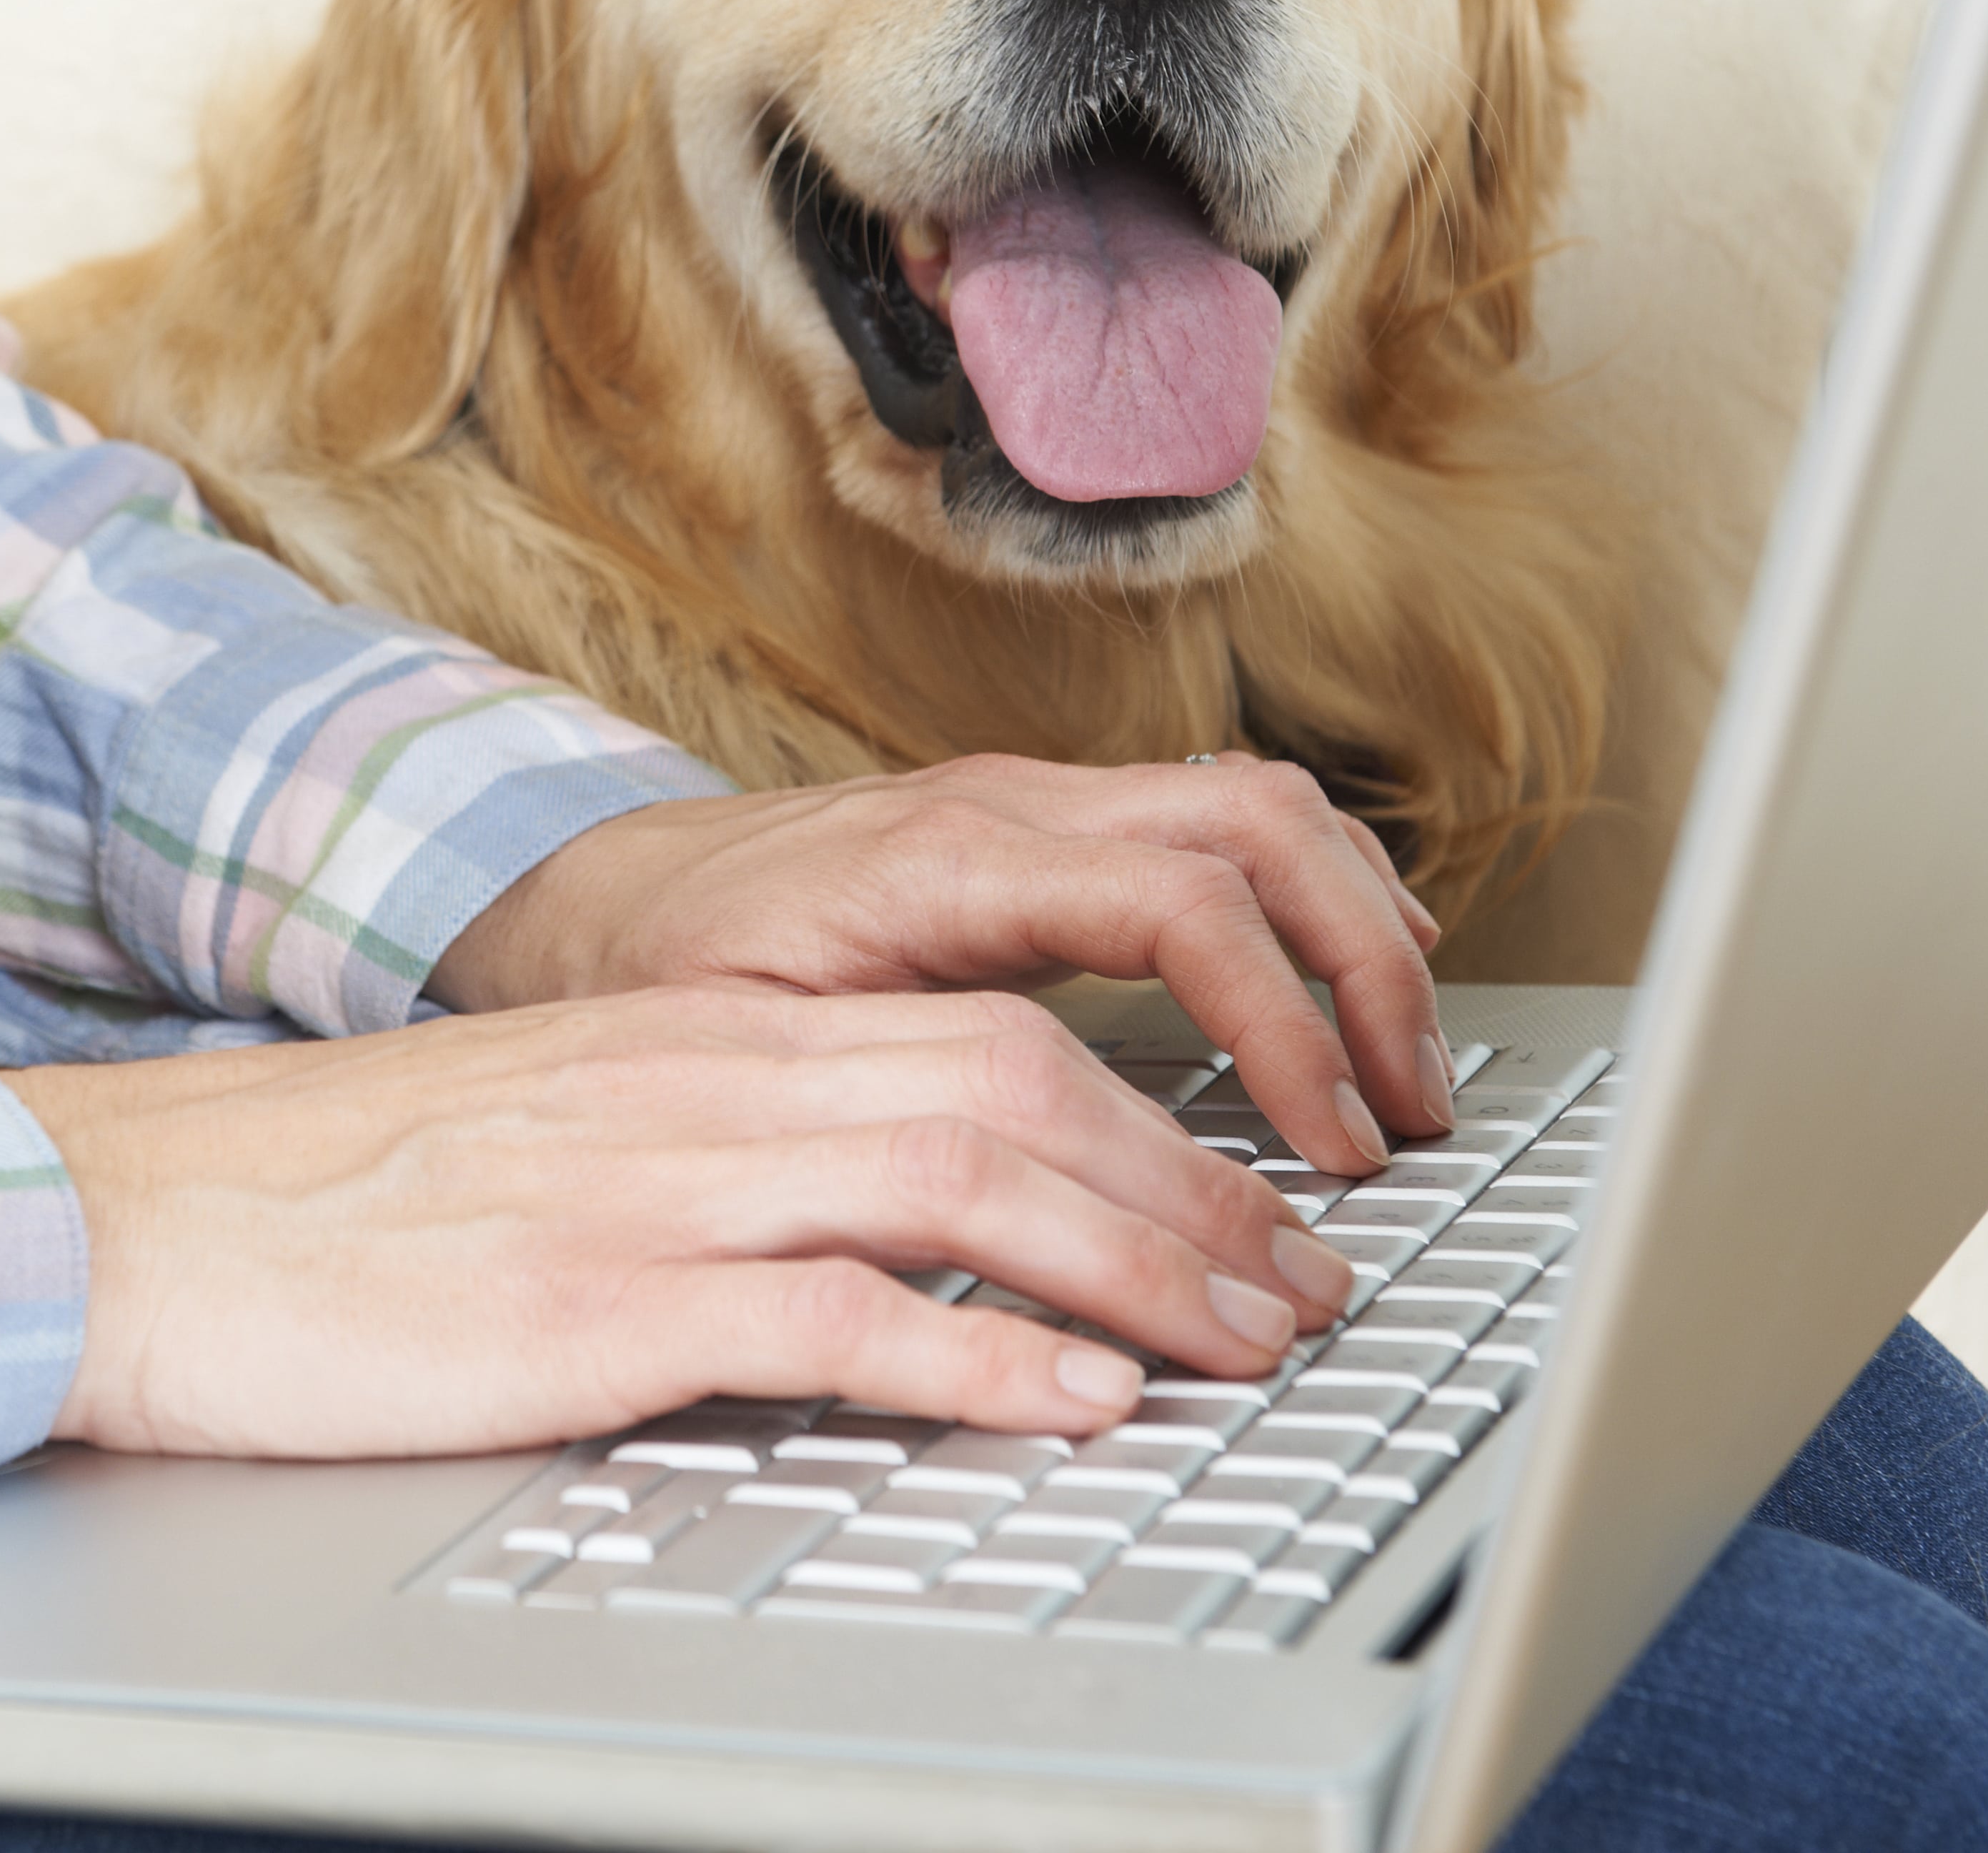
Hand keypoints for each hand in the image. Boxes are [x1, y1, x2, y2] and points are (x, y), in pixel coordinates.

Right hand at [0, 984, 1360, 1455]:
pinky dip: (977, 1358)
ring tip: (1248, 1346)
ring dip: (1138, 1267)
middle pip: (1018, 1095)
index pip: (983, 1042)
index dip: (1151, 1128)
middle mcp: (702, 1086)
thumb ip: (708, 1170)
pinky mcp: (594, 1299)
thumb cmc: (323, 1205)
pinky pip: (833, 1313)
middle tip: (1304, 1292)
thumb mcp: (549, 1150)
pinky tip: (1067, 1404)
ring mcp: (654, 1186)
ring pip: (966, 1179)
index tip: (1244, 1215)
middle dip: (1194, 1194)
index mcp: (698, 1045)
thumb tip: (867, 1251)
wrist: (131, 1218)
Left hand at [430, 752, 1452, 1174]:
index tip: (1328, 1143)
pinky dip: (1308, 896)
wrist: (577, 892)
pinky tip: (1349, 978)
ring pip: (1258, 805)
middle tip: (1411, 1112)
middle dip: (1363, 966)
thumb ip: (870, 1087)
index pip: (1180, 899)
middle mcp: (1009, 802)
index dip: (1280, 1021)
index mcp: (944, 856)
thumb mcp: (738, 1041)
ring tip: (1406, 1060)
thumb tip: (1006, 1185)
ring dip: (1356, 924)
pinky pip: (1216, 823)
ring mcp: (1035, 802)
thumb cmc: (648, 973)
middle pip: (1257, 826)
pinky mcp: (1045, 830)